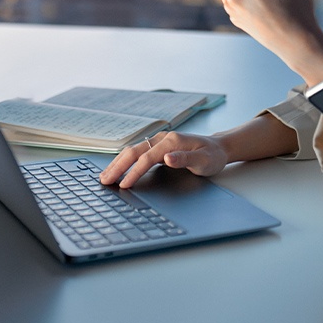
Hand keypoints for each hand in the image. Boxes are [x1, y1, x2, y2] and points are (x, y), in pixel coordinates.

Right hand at [99, 131, 228, 188]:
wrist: (218, 148)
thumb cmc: (212, 156)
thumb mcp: (204, 160)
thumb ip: (186, 159)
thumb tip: (167, 158)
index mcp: (172, 141)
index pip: (147, 158)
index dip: (134, 172)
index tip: (124, 185)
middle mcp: (162, 138)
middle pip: (134, 151)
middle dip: (118, 166)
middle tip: (104, 180)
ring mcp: (158, 141)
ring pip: (132, 151)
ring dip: (118, 163)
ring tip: (105, 176)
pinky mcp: (157, 146)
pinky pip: (137, 153)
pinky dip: (125, 161)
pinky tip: (118, 169)